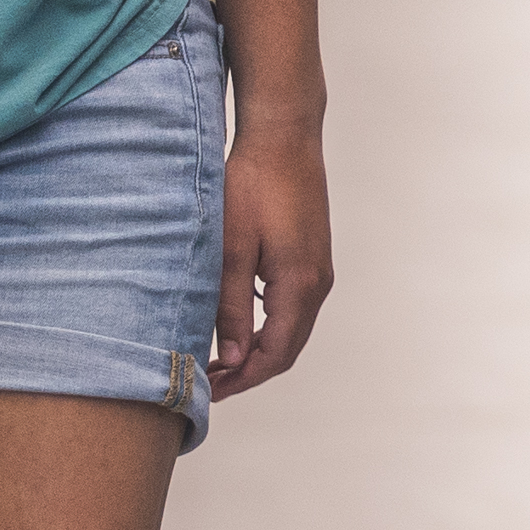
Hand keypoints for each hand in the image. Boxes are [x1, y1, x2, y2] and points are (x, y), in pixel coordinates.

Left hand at [215, 116, 333, 393]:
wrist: (284, 138)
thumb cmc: (254, 185)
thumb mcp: (230, 249)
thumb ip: (230, 307)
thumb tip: (232, 357)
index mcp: (299, 284)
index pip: (275, 354)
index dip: (243, 379)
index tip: (211, 391)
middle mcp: (318, 282)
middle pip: (288, 348)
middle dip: (251, 371)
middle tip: (211, 382)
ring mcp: (318, 269)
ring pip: (291, 329)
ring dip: (259, 349)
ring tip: (219, 358)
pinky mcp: (311, 257)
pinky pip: (293, 307)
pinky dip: (268, 327)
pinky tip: (238, 323)